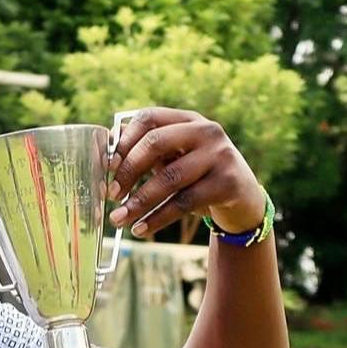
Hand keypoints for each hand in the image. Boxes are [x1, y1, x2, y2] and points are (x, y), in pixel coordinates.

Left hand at [107, 107, 266, 238]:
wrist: (242, 200)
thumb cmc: (196, 177)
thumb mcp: (172, 160)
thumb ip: (145, 154)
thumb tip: (105, 155)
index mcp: (186, 120)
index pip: (148, 118)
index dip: (124, 141)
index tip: (107, 167)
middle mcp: (206, 131)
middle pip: (156, 143)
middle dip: (128, 171)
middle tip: (111, 195)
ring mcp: (220, 155)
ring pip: (169, 178)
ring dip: (138, 202)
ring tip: (118, 219)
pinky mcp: (227, 182)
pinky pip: (183, 202)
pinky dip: (157, 219)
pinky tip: (140, 229)